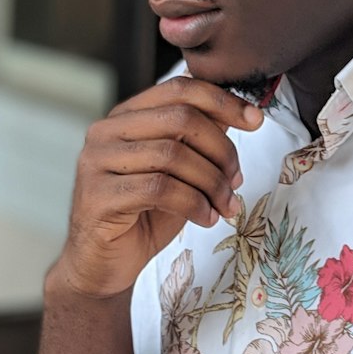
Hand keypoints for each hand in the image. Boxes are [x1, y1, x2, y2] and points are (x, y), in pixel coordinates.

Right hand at [51, 76, 262, 297]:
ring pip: (173, 155)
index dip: (223, 101)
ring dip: (212, 183)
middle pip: (181, 119)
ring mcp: (97, 162)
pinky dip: (194, 204)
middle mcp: (106, 132)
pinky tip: (206, 218)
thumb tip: (235, 116)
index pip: (179, 89)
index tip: (255, 120)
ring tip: (226, 205)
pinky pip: (160, 189)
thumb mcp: (178, 172)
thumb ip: (197, 141)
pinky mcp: (98, 196)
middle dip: (221, 150)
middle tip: (237, 179)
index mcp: (126, 116)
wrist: (103, 264)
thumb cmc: (143, 216)